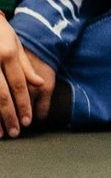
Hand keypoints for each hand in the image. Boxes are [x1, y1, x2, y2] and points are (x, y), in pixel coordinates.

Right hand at [0, 17, 46, 138]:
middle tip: (17, 132)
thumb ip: (26, 66)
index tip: (28, 121)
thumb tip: (39, 84)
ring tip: (1, 133)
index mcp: (6, 55)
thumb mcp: (15, 44)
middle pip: (2, 95)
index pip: (18, 85)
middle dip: (10, 115)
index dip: (24, 104)